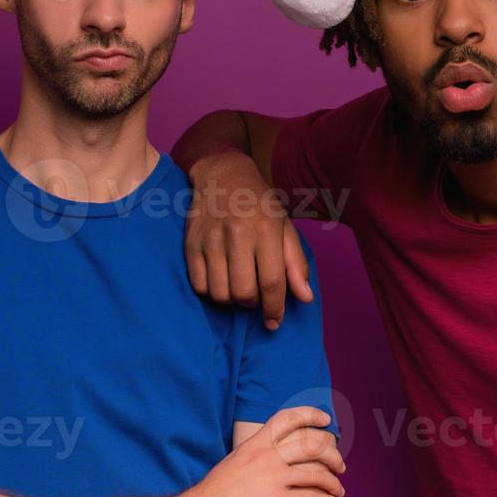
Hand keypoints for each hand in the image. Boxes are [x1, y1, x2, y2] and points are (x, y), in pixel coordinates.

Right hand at [181, 406, 345, 496]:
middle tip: (340, 465)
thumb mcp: (234, 462)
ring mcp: (272, 479)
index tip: (326, 420)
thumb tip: (273, 453)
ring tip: (338, 489)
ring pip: (316, 473)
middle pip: (311, 445)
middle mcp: (266, 457)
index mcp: (255, 444)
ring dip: (333, 482)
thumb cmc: (214, 493)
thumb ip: (255, 454)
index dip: (310, 415)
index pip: (288, 418)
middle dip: (332, 454)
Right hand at [185, 153, 313, 329]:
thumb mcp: (284, 227)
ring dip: (231, 299)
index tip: (274, 322)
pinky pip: (198, 285)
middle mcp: (237, 234)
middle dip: (252, 303)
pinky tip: (220, 279)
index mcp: (266, 230)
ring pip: (219, 293)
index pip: (272, 282)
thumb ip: (296, 263)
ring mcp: (210, 239)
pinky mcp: (190, 243)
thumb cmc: (259, 204)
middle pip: (243, 293)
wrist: (222, 174)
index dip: (275, 309)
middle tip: (255, 293)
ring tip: (237, 285)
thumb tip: (305, 298)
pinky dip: (211, 291)